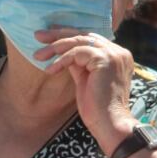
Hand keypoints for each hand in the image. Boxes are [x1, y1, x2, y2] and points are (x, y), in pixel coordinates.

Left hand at [36, 28, 137, 154]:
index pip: (89, 38)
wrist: (108, 123)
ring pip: (79, 41)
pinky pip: (77, 53)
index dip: (68, 35)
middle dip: (58, 35)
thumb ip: (78, 64)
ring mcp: (114, 55)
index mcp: (116, 55)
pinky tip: (50, 70)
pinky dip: (61, 60)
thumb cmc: (97, 107)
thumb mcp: (85, 79)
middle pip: (84, 35)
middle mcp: (118, 52)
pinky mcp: (106, 60)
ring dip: (55, 47)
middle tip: (38, 35)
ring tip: (38, 55)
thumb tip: (63, 53)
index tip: (48, 36)